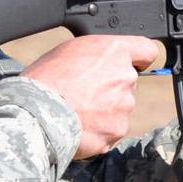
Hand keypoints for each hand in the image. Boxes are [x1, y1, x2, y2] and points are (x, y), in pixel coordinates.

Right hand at [21, 35, 160, 158]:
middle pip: (128, 83)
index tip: (133, 63)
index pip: (147, 50)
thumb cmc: (45, 79)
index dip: (138, 58)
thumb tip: (105, 63)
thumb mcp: (70, 50)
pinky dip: (98, 130)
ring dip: (105, 110)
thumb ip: (98, 55)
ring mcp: (124, 107)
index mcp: (115, 51)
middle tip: (84, 93)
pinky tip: (78, 125)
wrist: (35, 113)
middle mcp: (125, 77)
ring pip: (120, 108)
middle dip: (111, 88)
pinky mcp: (117, 131)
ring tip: (76, 110)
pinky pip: (111, 129)